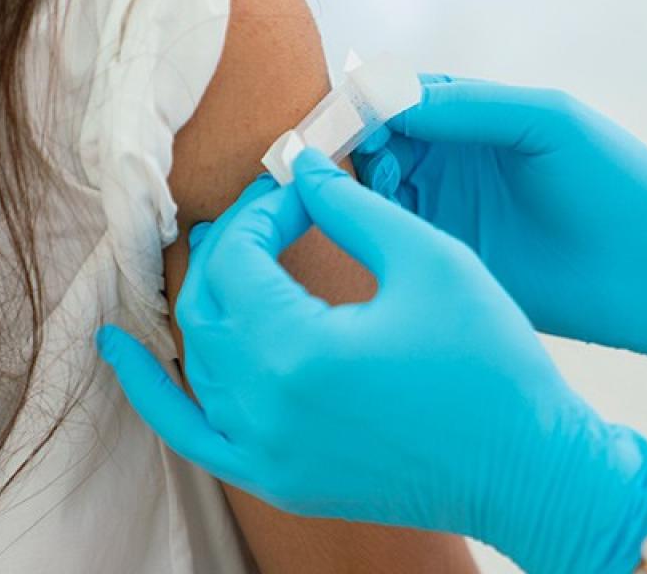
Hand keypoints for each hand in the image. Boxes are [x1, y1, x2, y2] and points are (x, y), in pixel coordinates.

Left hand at [96, 149, 646, 573]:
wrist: (528, 471)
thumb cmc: (492, 365)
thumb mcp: (431, 262)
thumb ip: (351, 208)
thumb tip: (300, 167)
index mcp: (297, 350)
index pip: (238, 257)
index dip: (261, 210)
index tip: (298, 188)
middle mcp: (262, 409)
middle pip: (206, 304)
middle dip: (234, 247)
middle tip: (276, 214)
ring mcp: (263, 453)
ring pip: (198, 358)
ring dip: (208, 300)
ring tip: (233, 255)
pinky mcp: (276, 480)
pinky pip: (189, 432)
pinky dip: (151, 389)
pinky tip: (118, 351)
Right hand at [354, 76, 646, 375]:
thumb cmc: (618, 183)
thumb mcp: (546, 122)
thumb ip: (468, 107)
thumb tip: (387, 96)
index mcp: (474, 119)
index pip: (398, 99)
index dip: (366, 104)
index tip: (344, 118)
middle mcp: (453, 163)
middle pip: (376, 144)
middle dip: (353, 146)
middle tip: (349, 162)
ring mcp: (449, 215)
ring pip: (375, 192)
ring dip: (357, 187)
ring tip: (371, 194)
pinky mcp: (451, 263)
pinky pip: (396, 241)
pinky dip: (372, 231)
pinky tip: (371, 230)